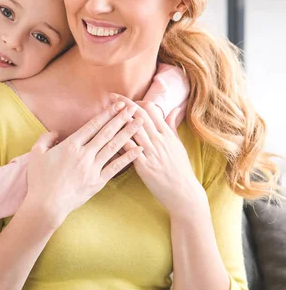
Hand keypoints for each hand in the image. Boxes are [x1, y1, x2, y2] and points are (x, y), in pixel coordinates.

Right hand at [26, 101, 143, 228]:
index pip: (93, 125)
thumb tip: (56, 132)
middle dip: (121, 119)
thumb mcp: (36, 154)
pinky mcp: (98, 182)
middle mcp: (84, 154)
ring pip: (113, 147)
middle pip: (106, 133)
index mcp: (70, 145)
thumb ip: (46, 138)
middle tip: (133, 108)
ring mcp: (92, 168)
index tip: (118, 105)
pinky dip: (128, 158)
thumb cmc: (39, 180)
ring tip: (139, 123)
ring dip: (128, 133)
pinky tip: (138, 149)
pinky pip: (115, 167)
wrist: (46, 205)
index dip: (107, 114)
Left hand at [110, 94, 207, 215]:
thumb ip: (172, 126)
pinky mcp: (145, 166)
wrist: (184, 192)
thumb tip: (174, 108)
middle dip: (124, 104)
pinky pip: (130, 150)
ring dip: (119, 120)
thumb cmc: (181, 169)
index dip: (136, 102)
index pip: (151, 110)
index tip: (125, 100)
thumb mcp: (178, 145)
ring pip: (133, 131)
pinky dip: (120, 142)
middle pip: (140, 116)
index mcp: (167, 134)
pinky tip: (108, 137)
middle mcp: (159, 140)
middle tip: (111, 97)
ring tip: (105, 113)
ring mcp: (152, 153)